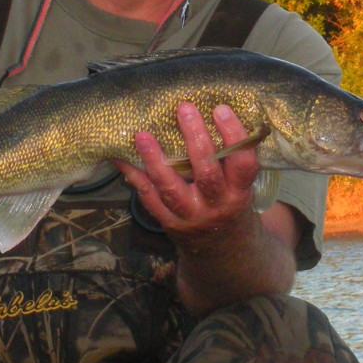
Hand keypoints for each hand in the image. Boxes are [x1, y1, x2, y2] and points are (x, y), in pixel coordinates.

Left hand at [116, 103, 296, 312]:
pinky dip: (134, 177)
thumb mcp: (242, 188)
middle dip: (195, 139)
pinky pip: (148, 198)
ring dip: (155, 160)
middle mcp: (216, 206)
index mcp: (239, 193)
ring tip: (143, 135)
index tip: (221, 109)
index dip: (233, 136)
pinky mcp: (168, 223)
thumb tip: (213, 113)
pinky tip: (121, 159)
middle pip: (205, 172)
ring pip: (171, 188)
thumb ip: (231, 162)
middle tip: (184, 109)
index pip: (242, 164)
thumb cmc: (232, 206)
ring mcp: (190, 216)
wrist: (224, 253)